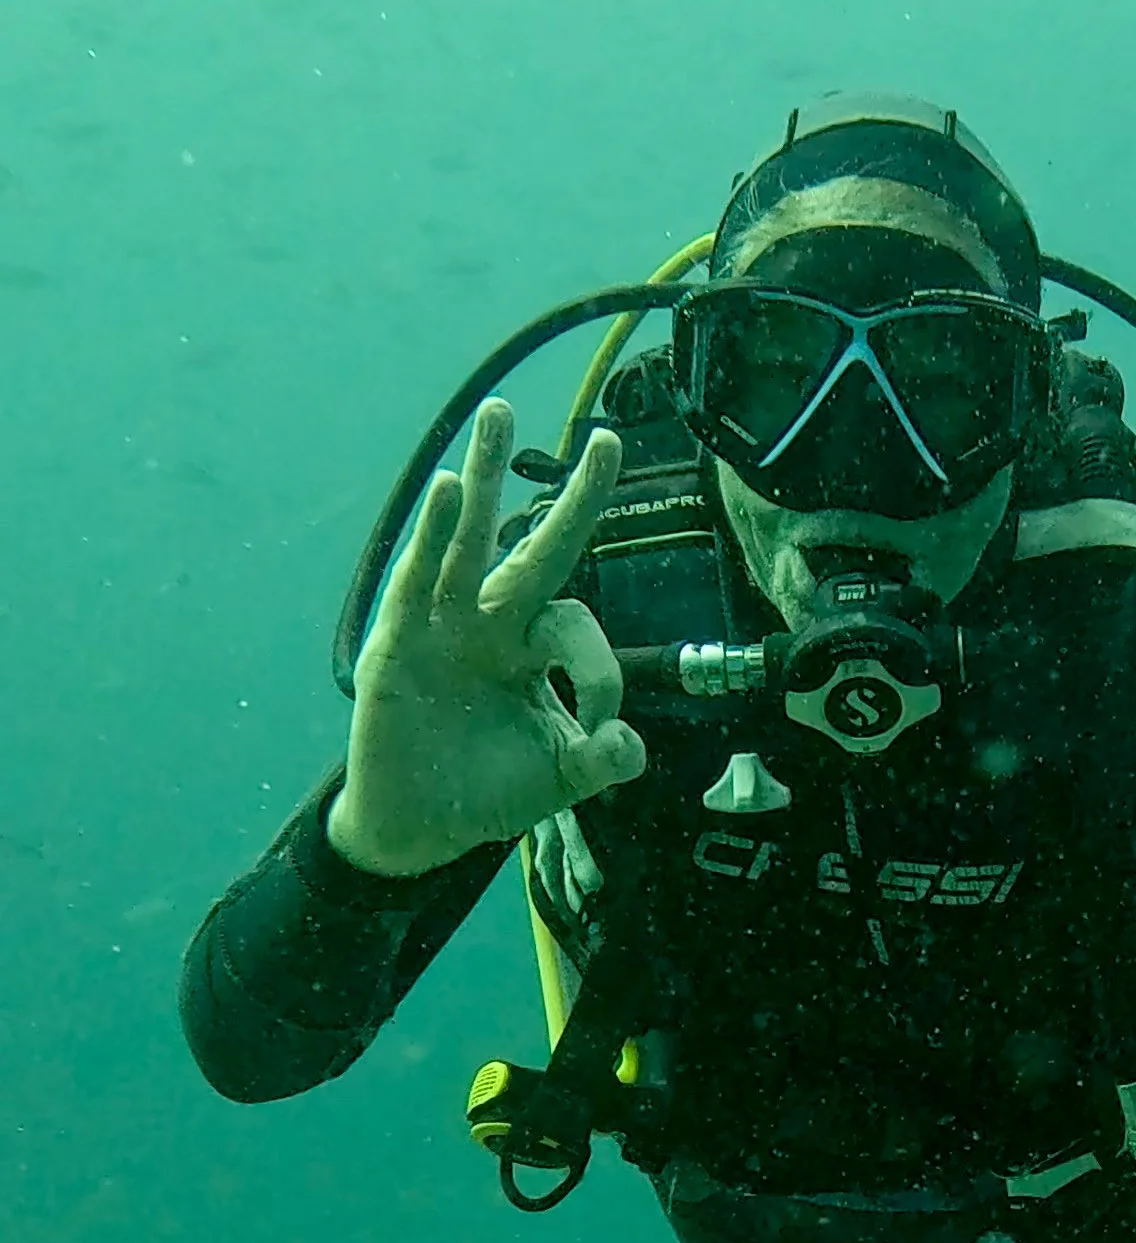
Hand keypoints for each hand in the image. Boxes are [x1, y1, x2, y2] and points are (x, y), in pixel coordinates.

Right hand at [328, 400, 646, 877]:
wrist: (420, 828)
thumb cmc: (491, 792)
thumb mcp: (559, 779)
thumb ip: (602, 760)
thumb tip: (628, 743)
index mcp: (536, 650)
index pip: (580, 630)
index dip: (601, 672)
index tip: (603, 725)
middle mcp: (495, 624)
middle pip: (539, 549)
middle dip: (574, 497)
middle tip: (607, 438)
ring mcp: (444, 625)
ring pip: (470, 541)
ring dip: (487, 474)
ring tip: (500, 414)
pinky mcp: (399, 640)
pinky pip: (419, 579)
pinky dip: (433, 534)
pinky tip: (450, 489)